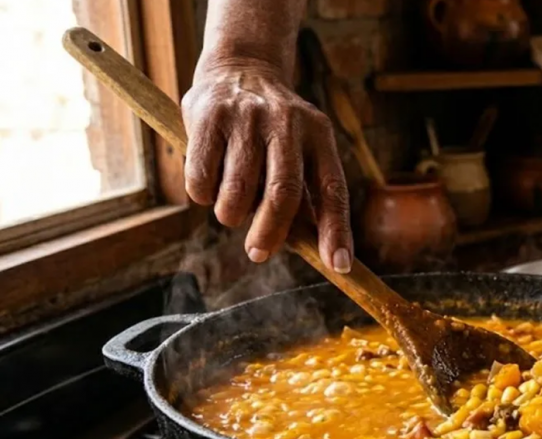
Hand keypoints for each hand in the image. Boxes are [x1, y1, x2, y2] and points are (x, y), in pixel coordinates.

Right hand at [181, 60, 351, 271]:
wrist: (240, 68)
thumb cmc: (275, 130)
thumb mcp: (302, 150)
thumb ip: (307, 195)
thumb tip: (315, 251)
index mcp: (319, 135)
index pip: (333, 189)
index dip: (335, 230)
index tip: (338, 266)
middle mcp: (287, 123)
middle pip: (283, 194)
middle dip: (270, 233)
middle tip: (258, 252)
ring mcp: (247, 118)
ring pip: (238, 192)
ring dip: (232, 216)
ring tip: (232, 210)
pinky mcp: (208, 117)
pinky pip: (202, 180)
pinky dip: (204, 197)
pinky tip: (209, 186)